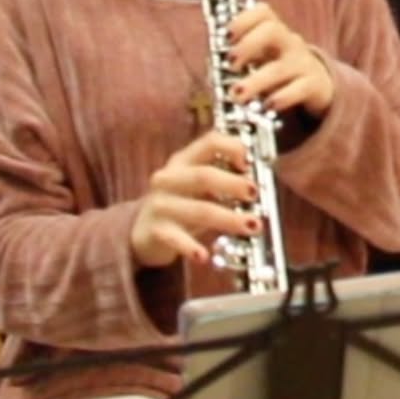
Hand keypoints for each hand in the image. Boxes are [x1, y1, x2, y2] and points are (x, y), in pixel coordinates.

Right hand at [129, 130, 259, 269]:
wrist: (142, 231)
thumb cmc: (181, 202)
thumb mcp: (198, 184)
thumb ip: (222, 177)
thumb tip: (257, 182)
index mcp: (184, 160)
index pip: (209, 142)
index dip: (232, 147)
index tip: (249, 162)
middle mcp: (170, 178)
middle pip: (204, 176)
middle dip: (233, 184)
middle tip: (254, 193)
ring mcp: (160, 205)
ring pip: (199, 210)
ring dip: (228, 218)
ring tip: (251, 225)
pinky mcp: (155, 231)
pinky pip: (176, 239)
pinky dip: (191, 247)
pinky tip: (204, 256)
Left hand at [226, 1, 335, 117]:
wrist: (315, 86)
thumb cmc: (275, 69)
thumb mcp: (260, 58)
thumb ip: (238, 57)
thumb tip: (209, 61)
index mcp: (273, 32)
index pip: (263, 12)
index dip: (243, 19)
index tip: (226, 36)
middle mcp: (289, 42)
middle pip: (273, 30)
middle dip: (249, 45)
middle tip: (230, 64)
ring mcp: (302, 63)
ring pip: (281, 67)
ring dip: (256, 81)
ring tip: (237, 95)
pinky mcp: (313, 85)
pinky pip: (300, 88)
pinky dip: (283, 97)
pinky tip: (268, 106)